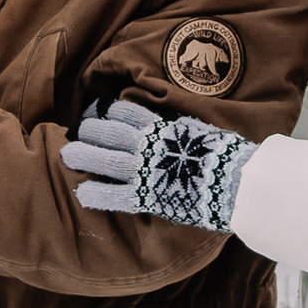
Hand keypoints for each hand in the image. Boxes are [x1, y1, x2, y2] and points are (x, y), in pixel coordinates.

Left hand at [64, 95, 252, 230]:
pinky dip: (96, 194)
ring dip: (84, 156)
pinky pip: (115, 195)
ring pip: (106, 160)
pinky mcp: (149, 196)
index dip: (112, 111)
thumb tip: (184, 128)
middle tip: (77, 131)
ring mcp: (147, 170)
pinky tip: (82, 193)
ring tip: (67, 155)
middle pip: (111, 133)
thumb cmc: (230, 158)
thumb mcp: (206, 133)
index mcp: (165, 129)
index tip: (101, 111)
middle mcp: (152, 146)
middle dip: (91, 130)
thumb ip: (187, 131)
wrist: (240, 182)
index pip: (131, 113)